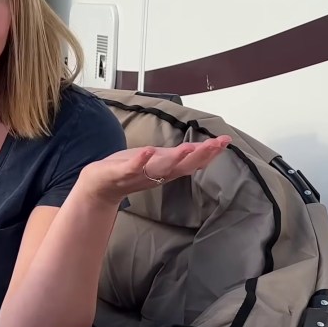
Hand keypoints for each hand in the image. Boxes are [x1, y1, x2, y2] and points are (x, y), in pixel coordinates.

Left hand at [78, 136, 231, 205]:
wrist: (101, 185)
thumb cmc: (130, 170)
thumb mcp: (158, 163)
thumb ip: (177, 158)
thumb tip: (200, 150)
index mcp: (167, 169)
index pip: (193, 161)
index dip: (210, 153)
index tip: (226, 141)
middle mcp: (158, 174)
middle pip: (184, 165)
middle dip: (202, 154)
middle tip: (218, 144)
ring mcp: (141, 174)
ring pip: (162, 168)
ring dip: (176, 158)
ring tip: (189, 147)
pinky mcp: (122, 173)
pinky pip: (133, 168)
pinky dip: (141, 161)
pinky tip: (149, 150)